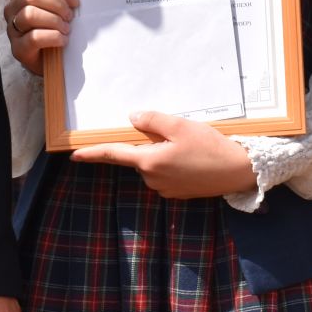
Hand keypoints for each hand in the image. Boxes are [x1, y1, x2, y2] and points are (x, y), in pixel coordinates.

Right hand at [3, 0, 78, 76]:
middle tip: (70, 15)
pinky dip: (53, 37)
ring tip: (66, 28)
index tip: (75, 0)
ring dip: (54, 21)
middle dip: (56, 3)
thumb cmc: (55, 25)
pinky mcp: (18, 49)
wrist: (52, 59)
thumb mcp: (56, 2)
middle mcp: (12, 9)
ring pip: (30, 14)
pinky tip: (62, 40)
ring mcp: (12, 29)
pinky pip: (33, 37)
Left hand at [68, 110, 257, 198]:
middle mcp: (152, 179)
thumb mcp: (180, 126)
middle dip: (149, 143)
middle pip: (139, 156)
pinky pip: (166, 173)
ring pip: (153, 164)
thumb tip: (131, 118)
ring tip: (189, 144)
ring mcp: (165, 189)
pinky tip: (192, 156)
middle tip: (175, 133)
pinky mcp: (177, 192)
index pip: (114, 155)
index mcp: (149, 162)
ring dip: (162, 152)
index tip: (74, 155)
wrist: (237, 171)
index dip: (93, 153)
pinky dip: (173, 162)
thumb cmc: (210, 147)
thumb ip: (152, 121)